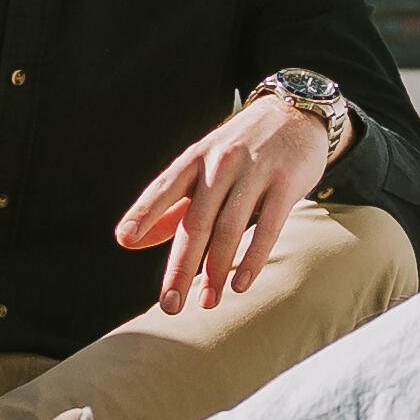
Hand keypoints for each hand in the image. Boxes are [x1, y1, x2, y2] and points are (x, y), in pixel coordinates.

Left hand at [112, 89, 335, 315]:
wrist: (294, 113)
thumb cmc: (240, 151)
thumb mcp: (202, 169)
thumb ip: (170, 206)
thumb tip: (130, 241)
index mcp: (195, 159)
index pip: (164, 187)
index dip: (144, 212)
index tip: (125, 238)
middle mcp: (221, 163)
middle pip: (196, 221)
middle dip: (181, 266)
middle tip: (170, 305)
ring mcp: (255, 171)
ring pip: (229, 228)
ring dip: (216, 270)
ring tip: (207, 303)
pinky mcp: (286, 183)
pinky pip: (267, 226)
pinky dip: (253, 258)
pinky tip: (240, 285)